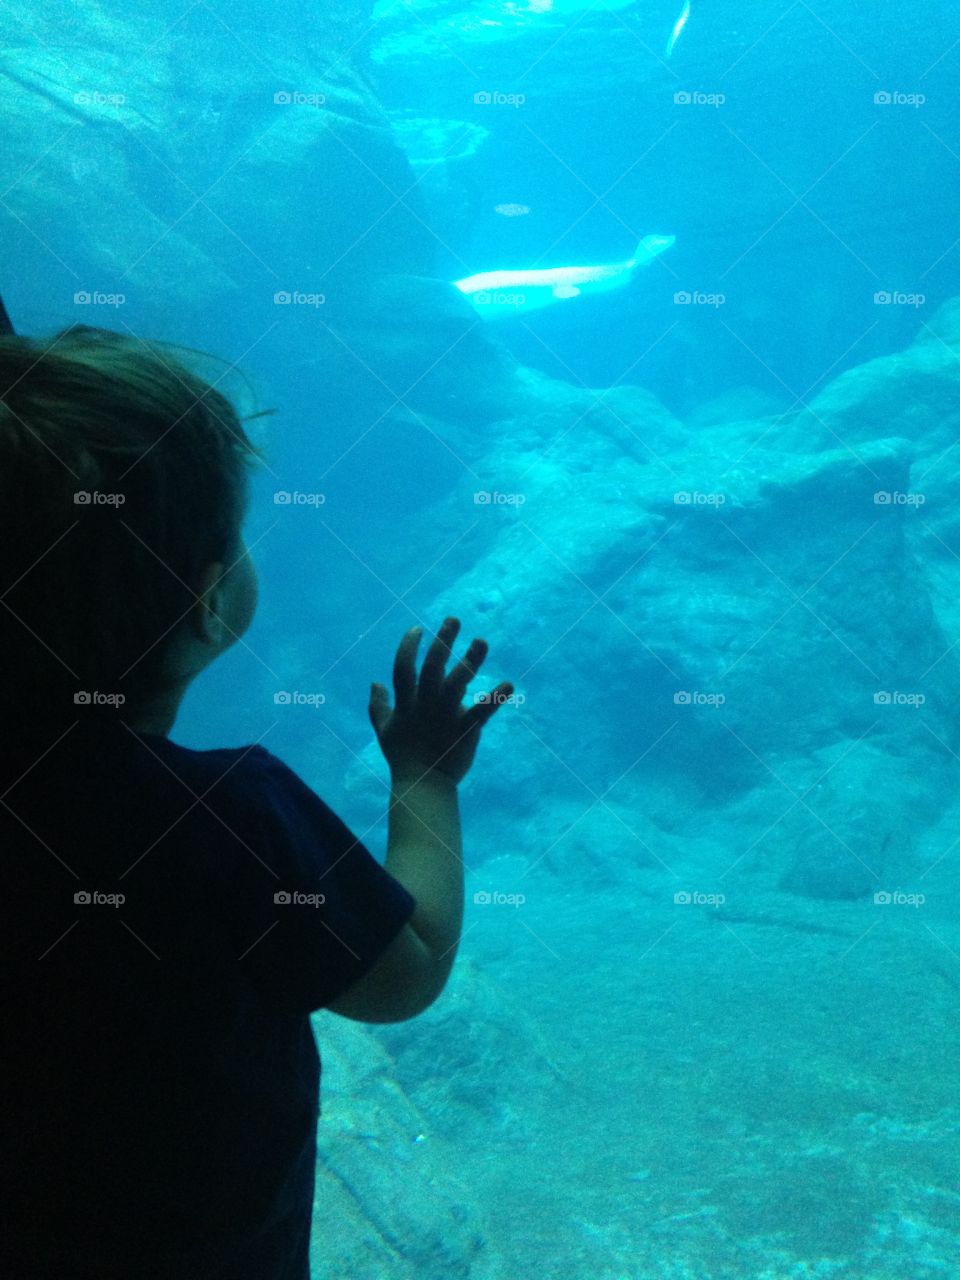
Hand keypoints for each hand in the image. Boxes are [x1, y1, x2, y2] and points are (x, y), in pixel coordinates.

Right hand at [369, 617, 513, 784]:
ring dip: (470, 660)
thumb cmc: (403, 757)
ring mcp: (445, 717)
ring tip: (481, 641)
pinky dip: (496, 698)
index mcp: (406, 703)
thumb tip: (373, 683)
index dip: (408, 647)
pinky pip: (482, 712)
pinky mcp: (465, 731)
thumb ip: (378, 705)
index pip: (403, 668)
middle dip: (443, 641)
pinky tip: (509, 684)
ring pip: (457, 683)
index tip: (417, 629)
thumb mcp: (384, 730)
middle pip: (432, 667)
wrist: (422, 786)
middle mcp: (425, 705)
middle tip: (454, 620)